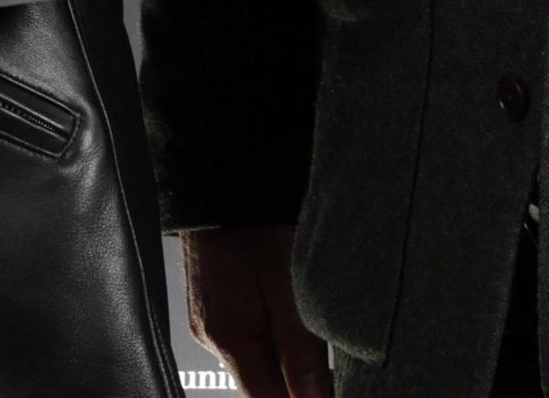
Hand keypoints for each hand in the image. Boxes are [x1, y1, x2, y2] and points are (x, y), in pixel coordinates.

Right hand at [185, 224, 331, 397]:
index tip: (335, 389)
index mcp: (229, 337)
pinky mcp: (218, 302)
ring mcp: (212, 319)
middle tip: (336, 362)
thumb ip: (301, 349)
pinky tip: (298, 315)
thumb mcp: (289, 284)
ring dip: (292, 358)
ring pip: (260, 360)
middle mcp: (213, 335)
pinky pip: (252, 335)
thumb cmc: (254, 218)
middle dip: (302, 382)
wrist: (222, 173)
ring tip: (321, 332)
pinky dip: (278, 335)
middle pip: (265, 384)